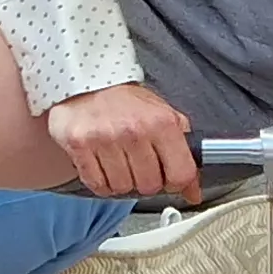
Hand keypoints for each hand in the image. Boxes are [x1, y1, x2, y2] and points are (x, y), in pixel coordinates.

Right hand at [46, 82, 194, 200]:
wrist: (86, 81)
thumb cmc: (126, 102)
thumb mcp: (164, 116)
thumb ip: (184, 152)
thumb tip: (193, 192)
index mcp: (161, 122)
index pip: (181, 175)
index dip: (176, 182)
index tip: (169, 177)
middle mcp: (134, 130)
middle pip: (149, 186)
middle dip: (145, 180)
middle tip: (138, 163)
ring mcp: (105, 138)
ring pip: (122, 188)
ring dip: (121, 181)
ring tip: (118, 161)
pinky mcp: (79, 144)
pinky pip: (97, 185)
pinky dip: (101, 182)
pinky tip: (102, 164)